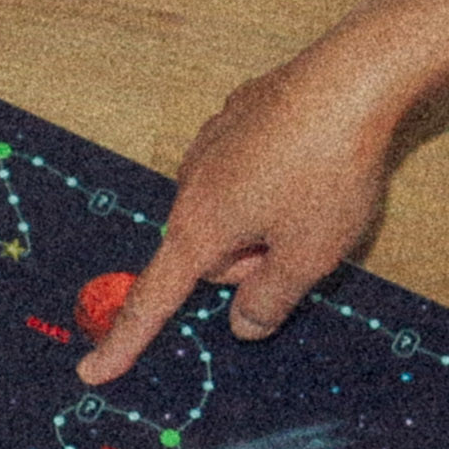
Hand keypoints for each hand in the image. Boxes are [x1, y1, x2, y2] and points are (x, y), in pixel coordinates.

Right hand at [77, 40, 407, 382]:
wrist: (354, 76)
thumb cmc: (329, 171)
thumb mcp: (309, 256)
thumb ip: (270, 301)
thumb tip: (243, 324)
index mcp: (199, 227)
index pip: (154, 299)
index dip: (126, 341)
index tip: (94, 371)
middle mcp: (191, 182)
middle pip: (211, 253)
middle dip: (252, 259)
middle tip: (304, 241)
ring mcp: (212, 142)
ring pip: (231, 208)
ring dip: (266, 217)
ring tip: (317, 191)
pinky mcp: (239, 113)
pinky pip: (247, 166)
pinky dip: (275, 175)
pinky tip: (311, 156)